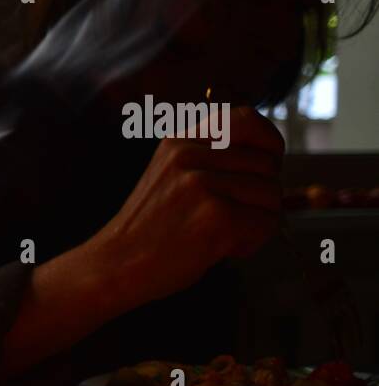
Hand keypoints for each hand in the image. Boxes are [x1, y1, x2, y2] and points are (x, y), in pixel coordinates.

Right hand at [88, 106, 283, 306]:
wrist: (114, 266)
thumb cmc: (148, 231)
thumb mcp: (169, 178)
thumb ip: (210, 161)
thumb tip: (270, 158)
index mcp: (178, 143)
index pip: (245, 119)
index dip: (268, 140)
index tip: (269, 163)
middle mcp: (189, 156)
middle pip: (266, 163)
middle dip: (262, 194)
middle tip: (235, 217)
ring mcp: (201, 185)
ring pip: (271, 193)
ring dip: (258, 220)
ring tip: (225, 236)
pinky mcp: (216, 216)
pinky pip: (266, 223)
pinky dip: (253, 241)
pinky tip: (226, 249)